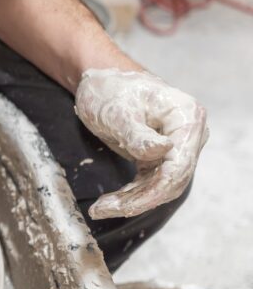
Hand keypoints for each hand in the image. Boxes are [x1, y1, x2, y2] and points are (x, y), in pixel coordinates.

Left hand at [75, 68, 208, 219]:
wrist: (99, 80)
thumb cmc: (109, 88)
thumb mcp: (117, 111)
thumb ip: (138, 134)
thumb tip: (163, 151)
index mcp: (187, 118)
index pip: (180, 165)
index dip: (155, 190)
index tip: (125, 205)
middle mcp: (188, 134)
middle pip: (173, 179)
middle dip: (140, 199)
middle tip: (103, 208)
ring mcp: (176, 146)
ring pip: (161, 185)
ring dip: (132, 200)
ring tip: (100, 207)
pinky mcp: (160, 156)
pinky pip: (150, 182)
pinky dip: (131, 194)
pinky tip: (108, 202)